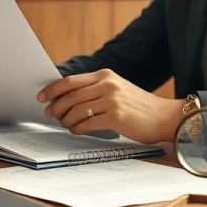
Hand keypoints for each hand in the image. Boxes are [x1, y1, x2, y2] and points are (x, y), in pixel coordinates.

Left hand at [37, 69, 184, 143]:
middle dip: (56, 106)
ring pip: (76, 110)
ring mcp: (112, 101)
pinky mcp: (115, 118)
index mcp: (106, 75)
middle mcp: (108, 85)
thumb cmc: (139, 106)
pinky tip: (77, 130)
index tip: (42, 96)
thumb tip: (67, 98)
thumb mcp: (117, 89)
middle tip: (50, 114)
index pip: (71, 81)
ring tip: (65, 124)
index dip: (52, 89)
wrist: (164, 117)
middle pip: (70, 96)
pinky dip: (78, 128)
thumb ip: (95, 89)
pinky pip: (87, 124)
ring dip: (66, 120)